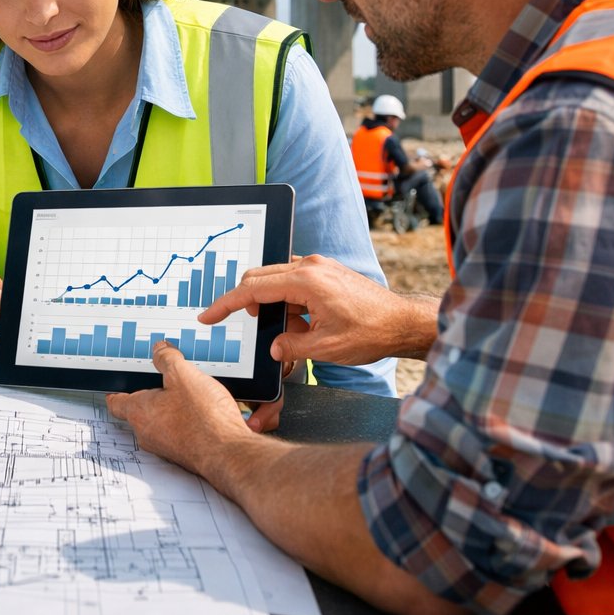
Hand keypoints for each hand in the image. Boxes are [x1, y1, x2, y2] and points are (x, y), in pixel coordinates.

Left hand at [105, 342, 259, 473]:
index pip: (116, 402)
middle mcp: (148, 433)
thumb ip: (167, 359)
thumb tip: (159, 349)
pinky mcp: (185, 453)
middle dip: (152, 394)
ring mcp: (166, 446)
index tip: (120, 381)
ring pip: (161, 421)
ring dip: (172, 408)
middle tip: (166, 377)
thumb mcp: (184, 375)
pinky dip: (187, 421)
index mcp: (140, 412)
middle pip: (140, 410)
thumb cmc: (204, 419)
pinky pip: (179, 432)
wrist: (230, 454)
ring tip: (191, 392)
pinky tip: (205, 411)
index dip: (117, 389)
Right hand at [200, 254, 433, 364]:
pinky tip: (302, 324)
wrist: (404, 322)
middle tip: (251, 329)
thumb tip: (275, 348)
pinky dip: (288, 302)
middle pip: (260, 278)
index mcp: (306, 281)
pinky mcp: (326, 272)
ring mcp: (319, 267)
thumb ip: (292, 347)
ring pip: (276, 281)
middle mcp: (310, 266)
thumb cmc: (372, 332)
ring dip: (274, 307)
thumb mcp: (326, 347)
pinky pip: (293, 282)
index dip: (226, 303)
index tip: (209, 315)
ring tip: (295, 334)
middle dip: (249, 305)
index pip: (253, 289)